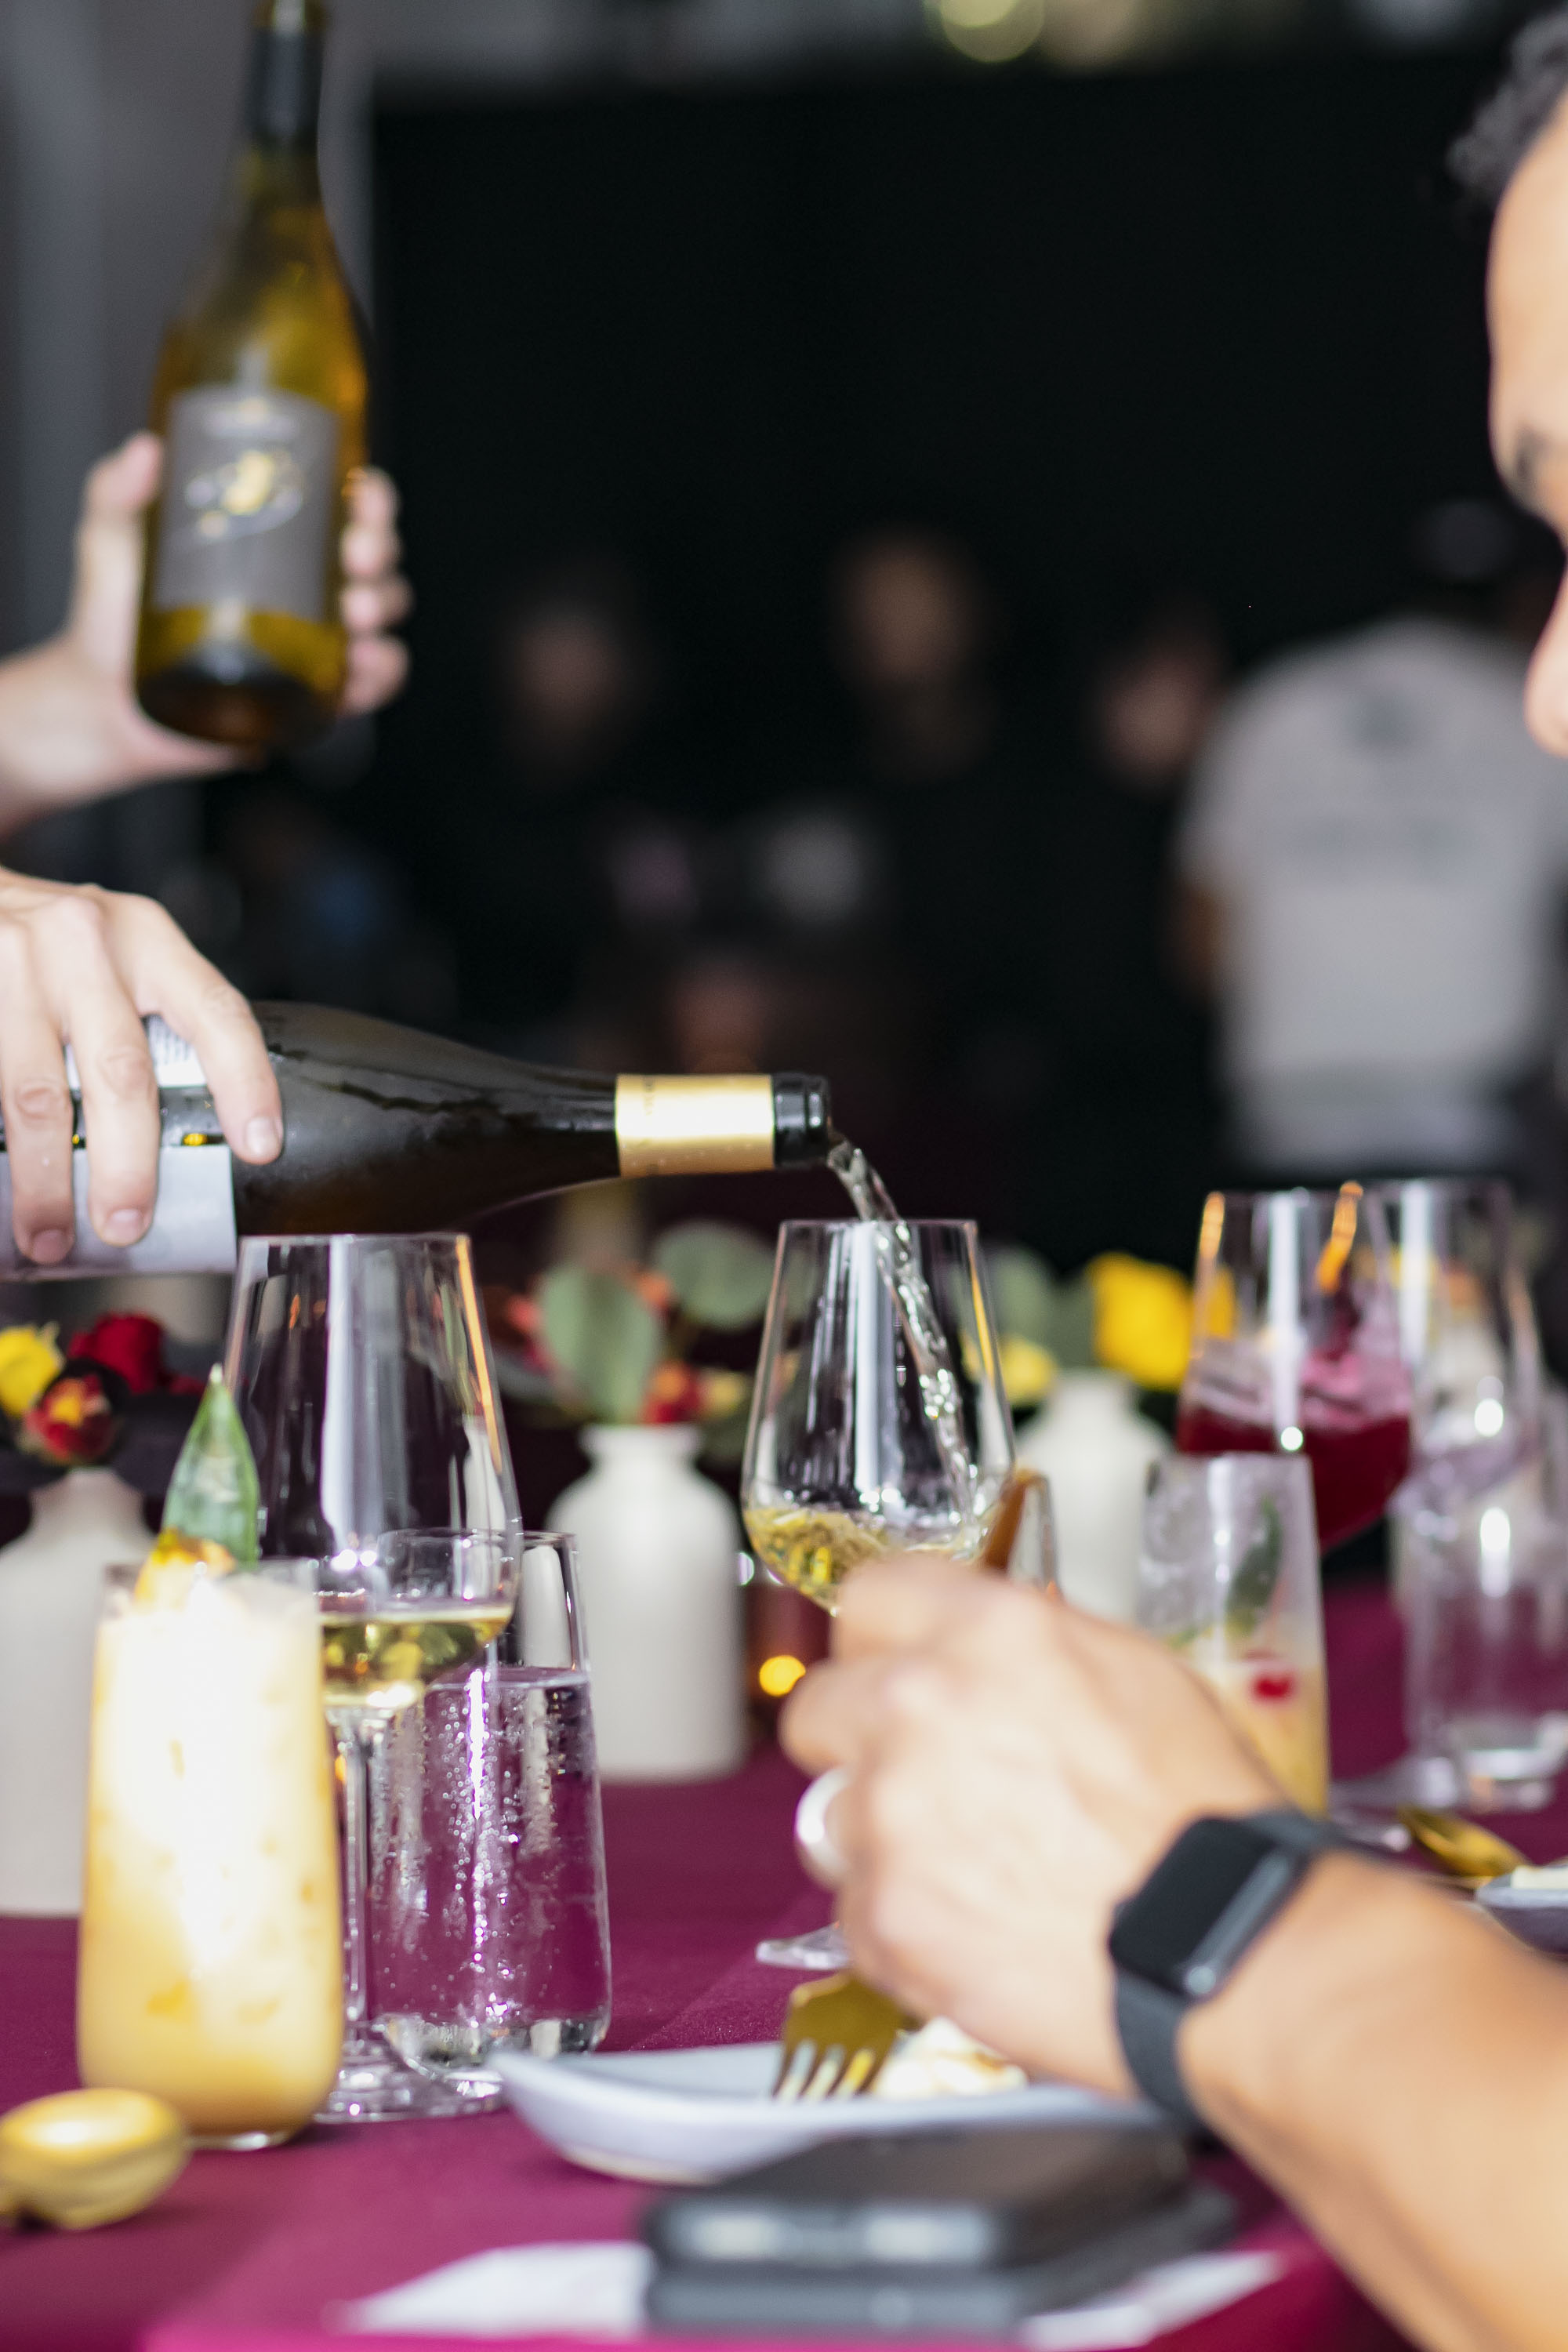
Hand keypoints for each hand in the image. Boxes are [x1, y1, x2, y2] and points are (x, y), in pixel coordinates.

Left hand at [0, 434, 411, 827]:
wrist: (102, 702)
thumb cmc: (111, 618)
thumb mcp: (109, 540)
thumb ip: (118, 491)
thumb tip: (146, 449)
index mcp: (278, 541)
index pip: (343, 506)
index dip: (370, 496)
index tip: (359, 494)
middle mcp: (308, 588)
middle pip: (375, 557)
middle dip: (381, 550)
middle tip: (355, 557)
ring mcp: (316, 644)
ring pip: (384, 615)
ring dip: (384, 607)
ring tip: (356, 614)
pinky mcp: (313, 697)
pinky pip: (372, 683)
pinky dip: (381, 673)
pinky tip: (361, 665)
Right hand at [0, 868, 280, 1263]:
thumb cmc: (55, 945)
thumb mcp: (117, 953)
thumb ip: (153, 1017)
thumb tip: (207, 1138)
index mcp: (145, 937)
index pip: (215, 1011)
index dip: (246, 1082)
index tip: (259, 1148)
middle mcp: (82, 940)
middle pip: (121, 1072)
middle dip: (126, 1165)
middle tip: (127, 1225)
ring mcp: (12, 961)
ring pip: (38, 1094)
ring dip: (46, 1179)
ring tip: (50, 1236)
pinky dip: (1, 1151)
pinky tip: (3, 1194)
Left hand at [781, 1559, 1274, 2093]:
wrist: (1223, 1950)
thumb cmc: (1201, 1822)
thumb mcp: (1135, 1674)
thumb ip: (1026, 1648)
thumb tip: (974, 1652)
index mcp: (987, 1632)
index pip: (867, 1598)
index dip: (883, 1640)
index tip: (890, 1666)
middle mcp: (918, 1707)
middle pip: (818, 1704)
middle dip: (859, 1738)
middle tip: (920, 1774)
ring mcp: (889, 1815)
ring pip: (833, 1815)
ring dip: (885, 1839)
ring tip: (974, 1869)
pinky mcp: (882, 1914)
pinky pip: (856, 1909)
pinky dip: (904, 1921)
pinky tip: (978, 1927)